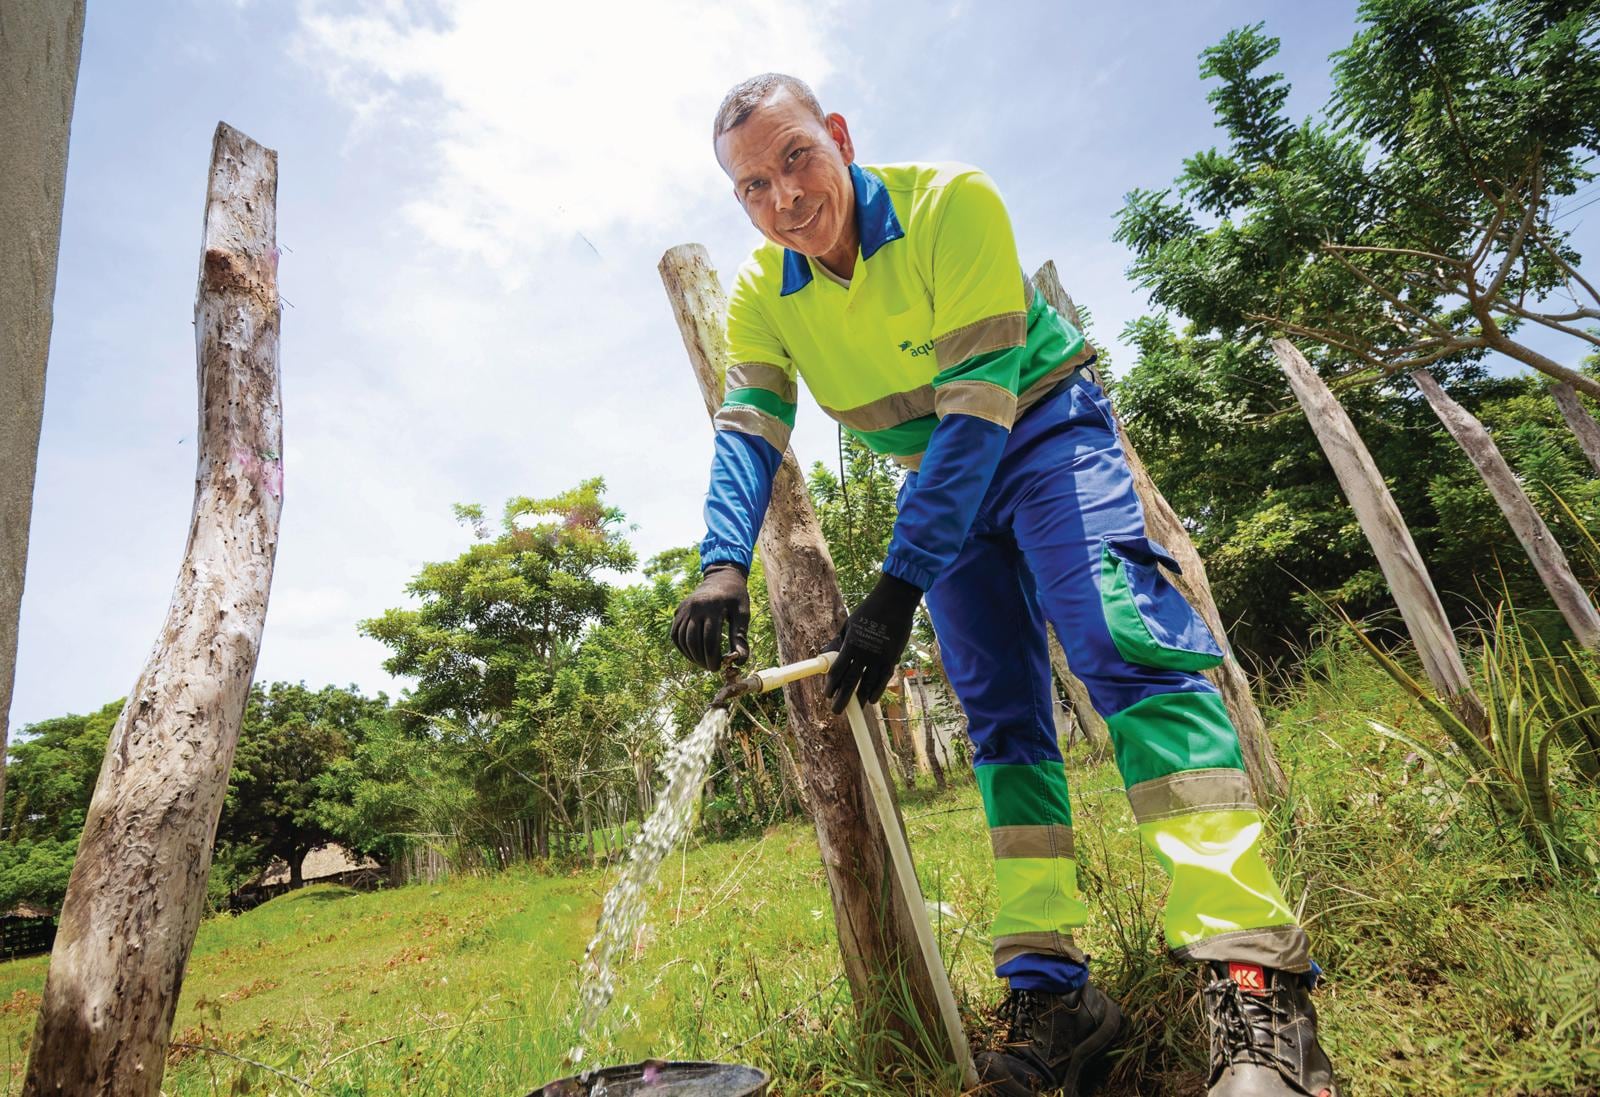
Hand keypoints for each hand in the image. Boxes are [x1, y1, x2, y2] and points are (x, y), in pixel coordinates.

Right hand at [671, 564, 750, 670]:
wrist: (721, 576)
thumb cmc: (735, 597)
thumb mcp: (742, 614)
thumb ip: (740, 637)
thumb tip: (740, 661)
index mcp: (712, 607)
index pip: (709, 639)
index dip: (713, 657)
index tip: (719, 668)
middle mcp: (694, 607)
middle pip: (693, 641)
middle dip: (702, 659)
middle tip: (712, 668)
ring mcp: (684, 608)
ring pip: (682, 639)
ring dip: (691, 656)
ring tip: (703, 663)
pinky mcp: (678, 611)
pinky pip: (675, 634)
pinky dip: (682, 647)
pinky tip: (693, 654)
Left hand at [824, 572, 920, 713]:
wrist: (894, 601)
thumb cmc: (869, 610)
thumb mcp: (849, 624)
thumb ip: (839, 642)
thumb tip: (826, 653)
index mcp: (851, 644)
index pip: (838, 670)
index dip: (831, 685)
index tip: (827, 695)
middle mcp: (864, 653)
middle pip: (851, 681)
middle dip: (842, 698)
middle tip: (836, 711)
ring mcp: (880, 656)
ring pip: (868, 683)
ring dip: (861, 698)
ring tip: (856, 708)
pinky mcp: (893, 657)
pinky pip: (884, 678)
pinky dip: (877, 690)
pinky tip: (872, 700)